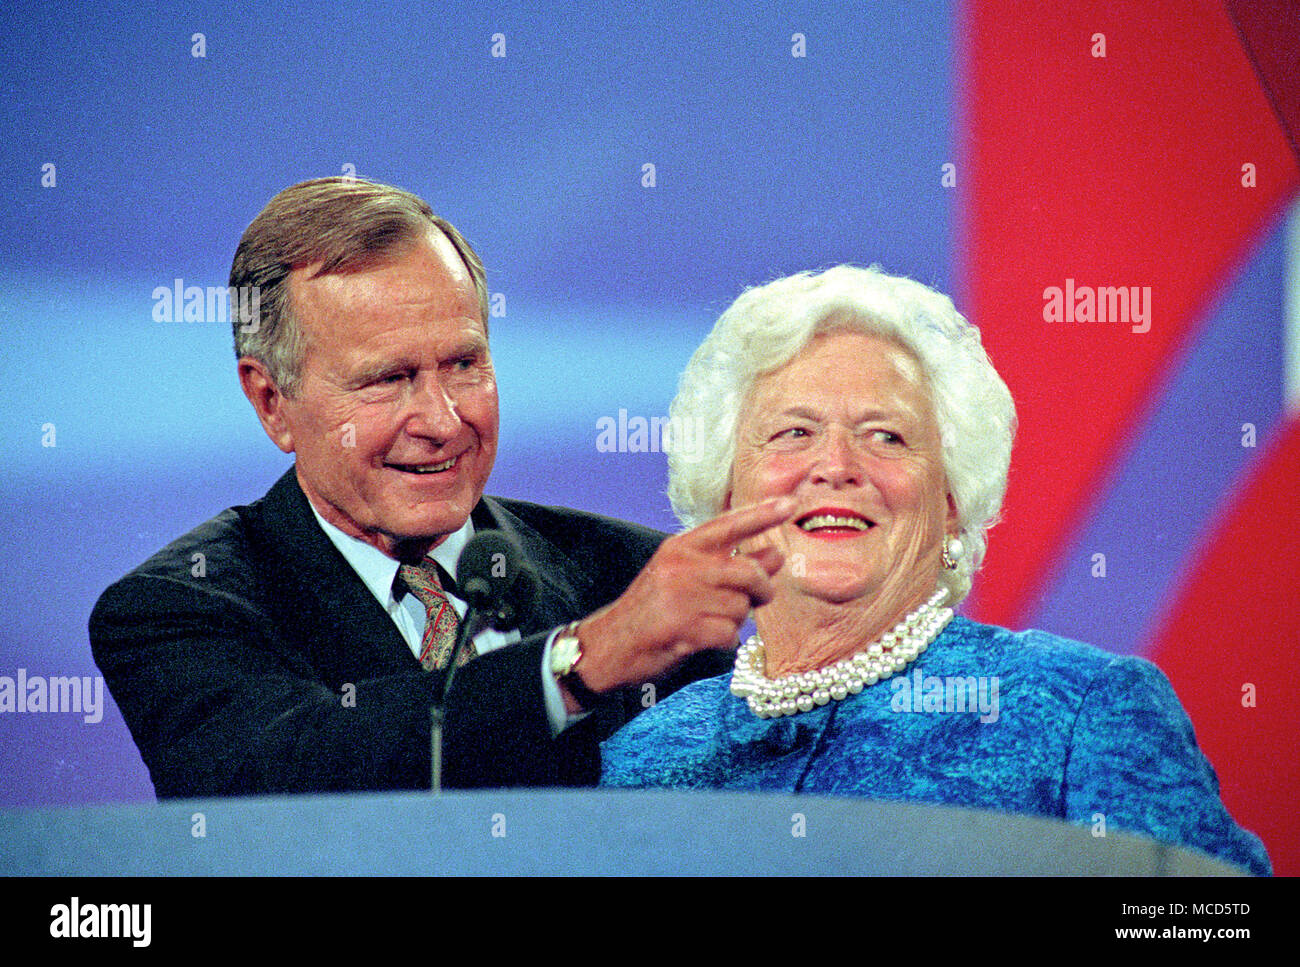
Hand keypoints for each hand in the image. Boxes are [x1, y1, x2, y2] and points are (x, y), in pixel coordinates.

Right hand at [565, 496, 796, 700]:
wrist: (608, 645)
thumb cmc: (652, 610)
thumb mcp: (684, 578)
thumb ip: (730, 565)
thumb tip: (776, 554)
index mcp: (681, 547)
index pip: (729, 525)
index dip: (761, 514)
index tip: (789, 503)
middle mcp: (682, 566)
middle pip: (748, 571)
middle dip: (762, 588)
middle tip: (759, 597)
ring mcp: (682, 596)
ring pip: (741, 606)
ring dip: (734, 620)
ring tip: (708, 622)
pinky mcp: (684, 627)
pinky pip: (729, 633)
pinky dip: (723, 641)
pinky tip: (702, 640)